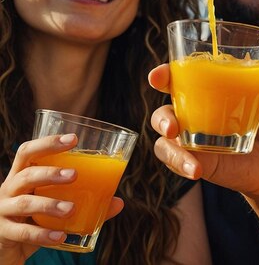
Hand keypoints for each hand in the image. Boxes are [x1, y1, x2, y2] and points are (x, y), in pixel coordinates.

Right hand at [0, 135, 123, 264]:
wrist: (6, 249)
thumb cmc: (33, 219)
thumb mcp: (55, 208)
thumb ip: (85, 203)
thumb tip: (118, 202)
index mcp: (22, 176)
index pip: (28, 152)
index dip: (48, 143)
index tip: (73, 139)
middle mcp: (10, 190)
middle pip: (26, 174)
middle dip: (51, 173)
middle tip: (75, 175)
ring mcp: (3, 211)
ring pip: (25, 203)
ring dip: (50, 204)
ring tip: (71, 208)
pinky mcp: (3, 233)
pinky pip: (23, 233)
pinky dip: (43, 234)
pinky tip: (61, 236)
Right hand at [149, 64, 258, 198]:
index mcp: (218, 84)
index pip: (186, 71)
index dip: (167, 71)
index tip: (159, 75)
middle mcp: (200, 107)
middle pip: (168, 98)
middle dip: (161, 104)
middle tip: (172, 119)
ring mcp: (196, 135)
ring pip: (165, 130)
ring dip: (165, 131)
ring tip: (176, 136)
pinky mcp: (198, 159)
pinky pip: (176, 159)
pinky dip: (180, 162)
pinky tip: (196, 169)